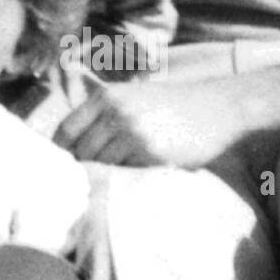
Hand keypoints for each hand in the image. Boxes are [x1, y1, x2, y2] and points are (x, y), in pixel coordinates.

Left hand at [53, 76, 248, 168]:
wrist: (218, 108)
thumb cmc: (175, 106)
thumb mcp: (134, 97)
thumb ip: (106, 115)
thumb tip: (76, 146)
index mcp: (106, 97)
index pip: (66, 130)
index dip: (62, 151)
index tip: (63, 166)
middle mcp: (115, 112)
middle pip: (82, 151)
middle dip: (83, 167)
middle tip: (89, 180)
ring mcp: (132, 132)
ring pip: (102, 164)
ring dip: (105, 175)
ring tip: (112, 182)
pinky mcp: (151, 152)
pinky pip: (127, 172)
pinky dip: (126, 179)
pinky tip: (134, 180)